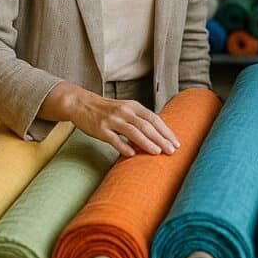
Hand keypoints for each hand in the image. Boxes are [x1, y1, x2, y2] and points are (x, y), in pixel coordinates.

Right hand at [41, 82, 179, 157]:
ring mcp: (112, 120)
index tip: (175, 142)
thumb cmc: (107, 109)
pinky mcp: (100, 128)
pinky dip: (124, 146)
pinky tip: (132, 154)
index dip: (166, 131)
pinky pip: (114, 139)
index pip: (154, 119)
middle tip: (171, 150)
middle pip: (146, 126)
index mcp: (133, 106)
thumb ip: (140, 120)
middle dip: (161, 139)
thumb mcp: (126, 109)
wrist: (82, 104)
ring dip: (147, 142)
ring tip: (157, 152)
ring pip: (133, 131)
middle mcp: (125, 111)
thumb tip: (158, 135)